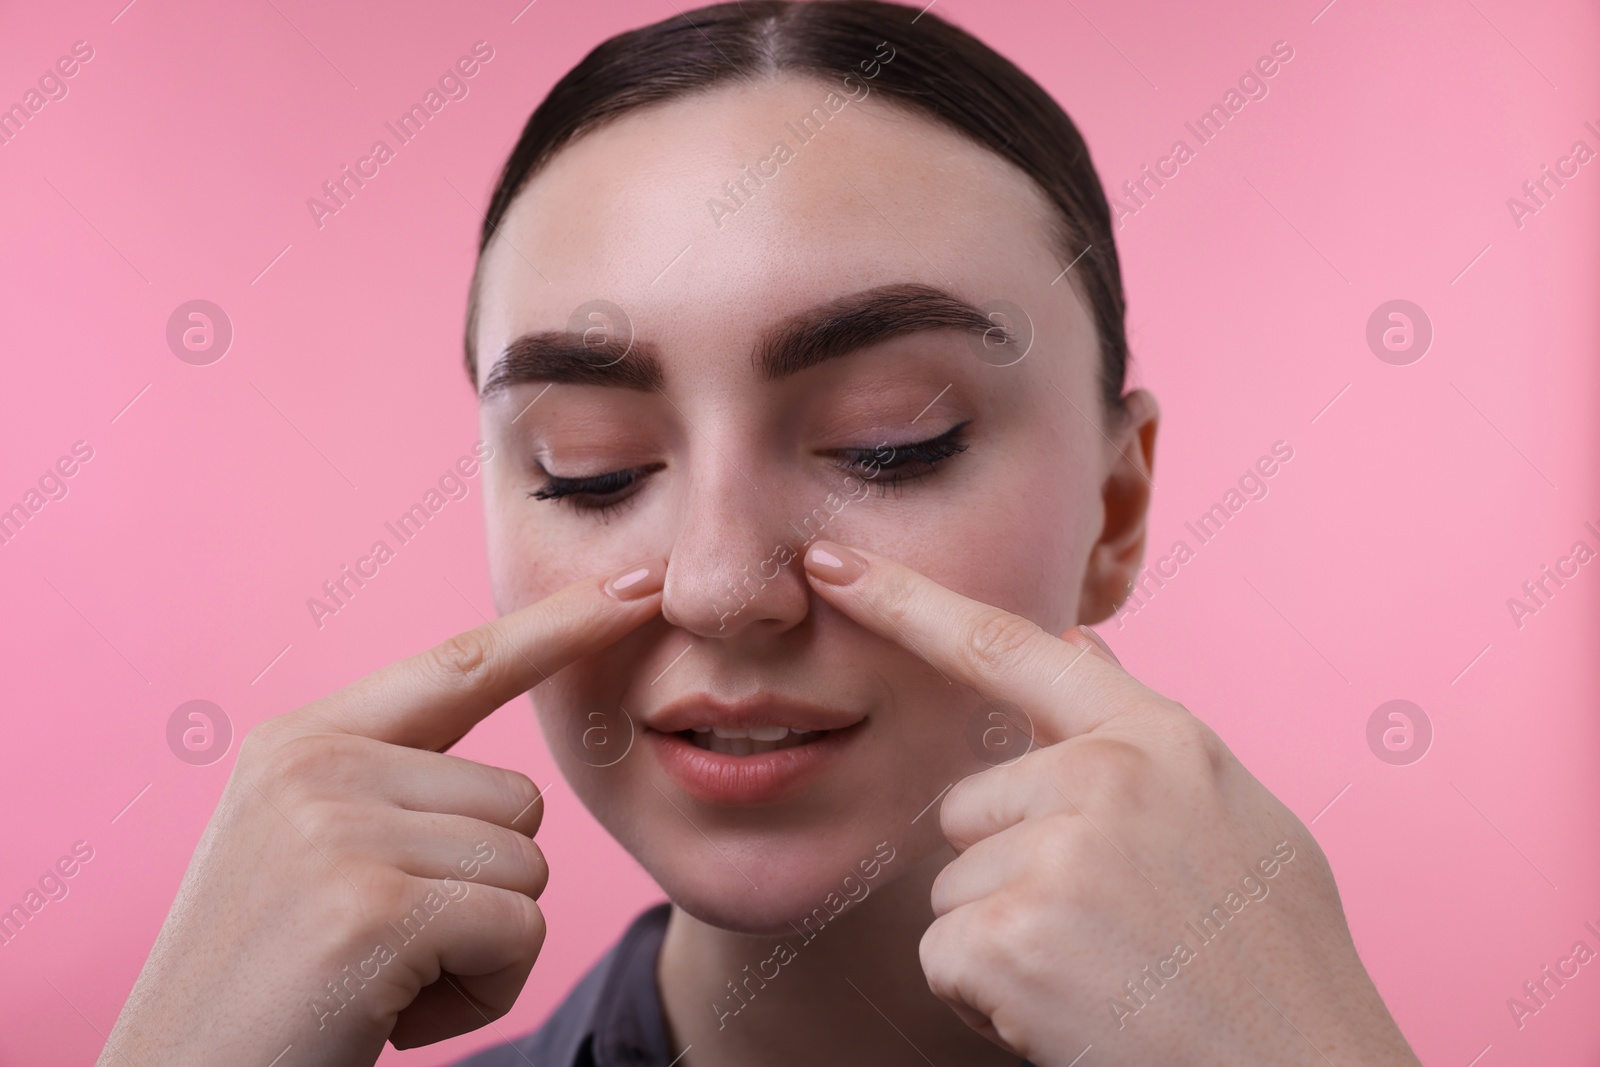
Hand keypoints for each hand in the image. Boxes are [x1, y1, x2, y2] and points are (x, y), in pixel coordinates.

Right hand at [98, 558, 665, 1066]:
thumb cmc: (268, 991)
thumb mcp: (310, 855)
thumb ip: (393, 793)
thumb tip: (512, 788)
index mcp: (303, 740)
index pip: (461, 663)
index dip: (560, 625)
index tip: (639, 584)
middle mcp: (316, 764)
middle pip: (520, 799)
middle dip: (486, 893)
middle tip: (387, 949)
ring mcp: (337, 828)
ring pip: (528, 867)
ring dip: (485, 948)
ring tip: (384, 980)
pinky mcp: (371, 905)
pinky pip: (519, 931)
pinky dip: (483, 991)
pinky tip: (392, 1016)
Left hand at [801, 541, 1419, 1066]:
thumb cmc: (1275, 962)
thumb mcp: (1235, 815)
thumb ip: (1144, 734)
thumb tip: (1077, 651)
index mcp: (1161, 739)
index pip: (1008, 646)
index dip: (907, 600)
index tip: (830, 563)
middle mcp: (1106, 777)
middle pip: (969, 807)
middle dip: (1011, 871)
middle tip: (1106, 931)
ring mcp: (1059, 854)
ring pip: (954, 886)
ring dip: (1003, 938)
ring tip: (1101, 973)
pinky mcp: (1014, 938)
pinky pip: (944, 955)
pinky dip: (987, 997)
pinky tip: (1068, 1013)